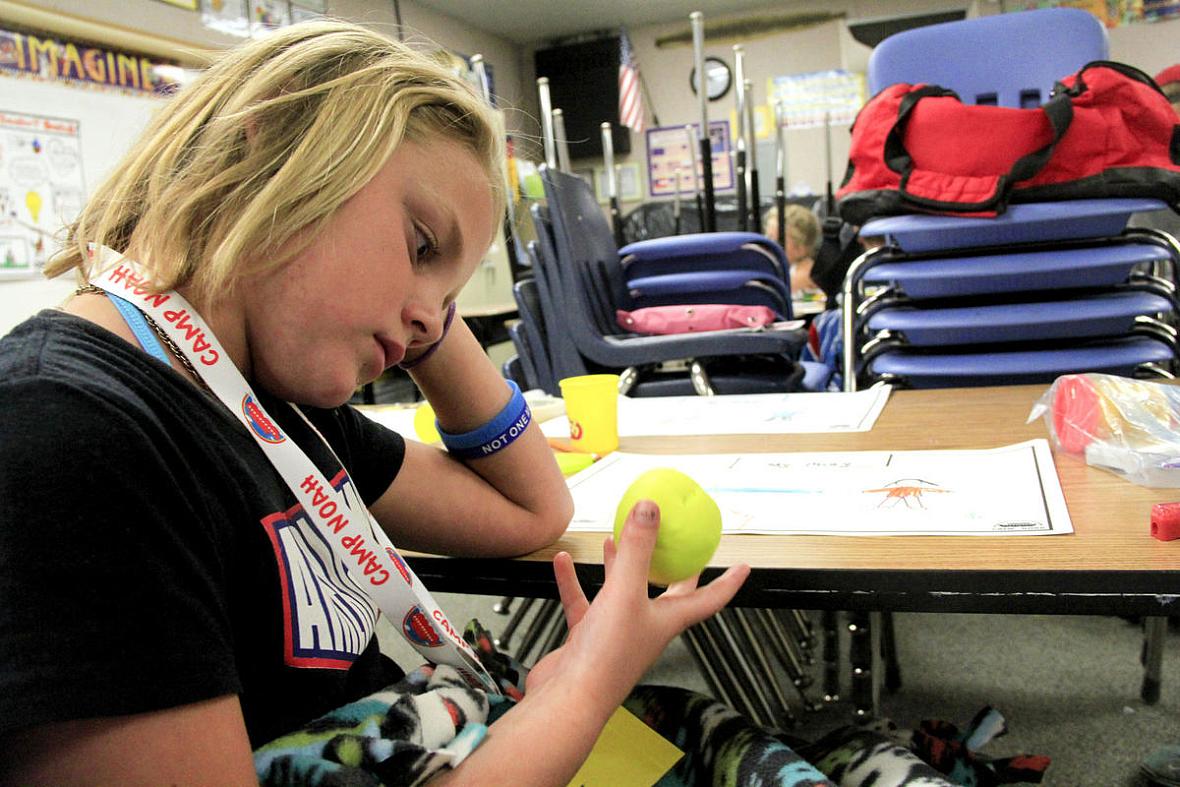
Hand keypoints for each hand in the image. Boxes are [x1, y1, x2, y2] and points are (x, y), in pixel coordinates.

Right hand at [525, 499, 748, 706]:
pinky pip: (584, 602)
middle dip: (673, 569)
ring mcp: (616, 633)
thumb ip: (636, 548)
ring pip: (622, 593)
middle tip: (677, 545)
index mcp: (668, 620)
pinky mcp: (588, 638)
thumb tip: (650, 507)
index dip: (728, 582)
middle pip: (667, 593)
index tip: (743, 566)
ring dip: (620, 566)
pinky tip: (564, 562)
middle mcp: (646, 626)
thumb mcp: (625, 592)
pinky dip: (575, 581)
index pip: (709, 598)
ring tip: (614, 540)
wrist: (569, 699)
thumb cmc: (606, 658)